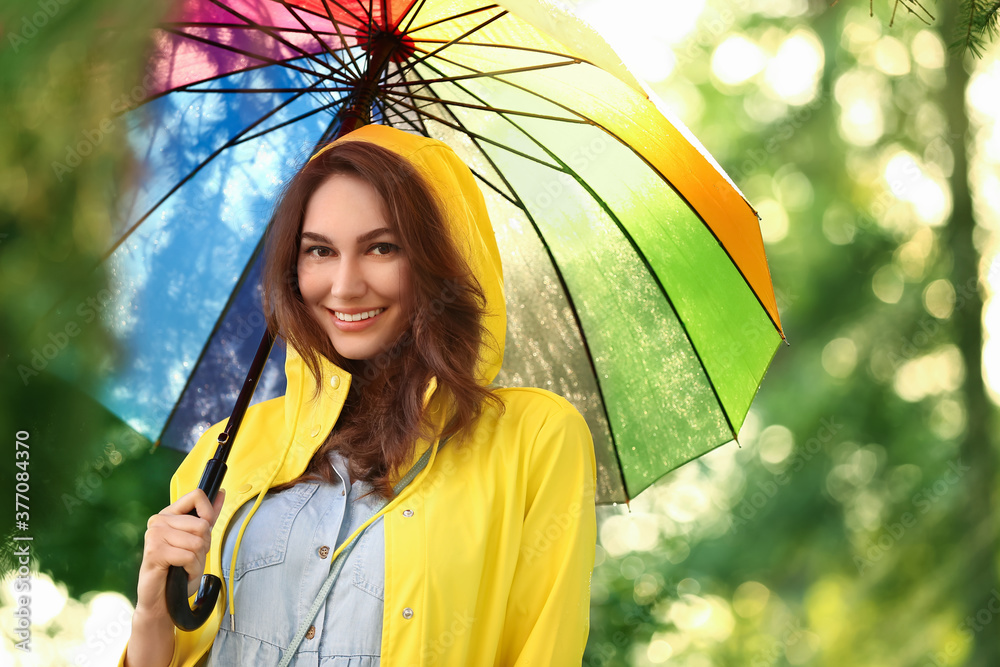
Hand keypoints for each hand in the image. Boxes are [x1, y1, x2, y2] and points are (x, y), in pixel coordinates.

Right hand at [135, 489, 225, 618]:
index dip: (209, 515)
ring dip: (197, 560)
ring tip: (184, 567)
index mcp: (169, 514)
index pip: (197, 496)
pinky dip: (192, 569)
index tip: (203, 534)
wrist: (163, 601)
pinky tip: (181, 574)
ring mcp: (154, 535)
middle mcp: (159, 521)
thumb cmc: (180, 571)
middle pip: (202, 524)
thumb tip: (221, 492)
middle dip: (203, 546)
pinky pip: (189, 556)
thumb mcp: (198, 541)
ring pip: (197, 541)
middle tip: (189, 558)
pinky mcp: (154, 552)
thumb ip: (208, 517)